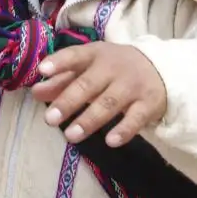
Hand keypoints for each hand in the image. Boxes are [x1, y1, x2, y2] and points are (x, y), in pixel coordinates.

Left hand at [30, 42, 166, 147]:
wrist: (161, 68)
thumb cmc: (113, 69)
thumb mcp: (89, 68)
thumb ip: (61, 80)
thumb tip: (35, 93)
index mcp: (95, 55)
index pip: (75, 56)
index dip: (59, 62)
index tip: (42, 70)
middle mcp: (113, 68)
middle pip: (88, 85)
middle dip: (68, 102)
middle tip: (49, 119)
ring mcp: (132, 86)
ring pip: (109, 103)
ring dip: (89, 120)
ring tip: (71, 135)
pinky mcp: (149, 104)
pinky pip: (136, 118)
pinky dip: (124, 130)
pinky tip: (110, 141)